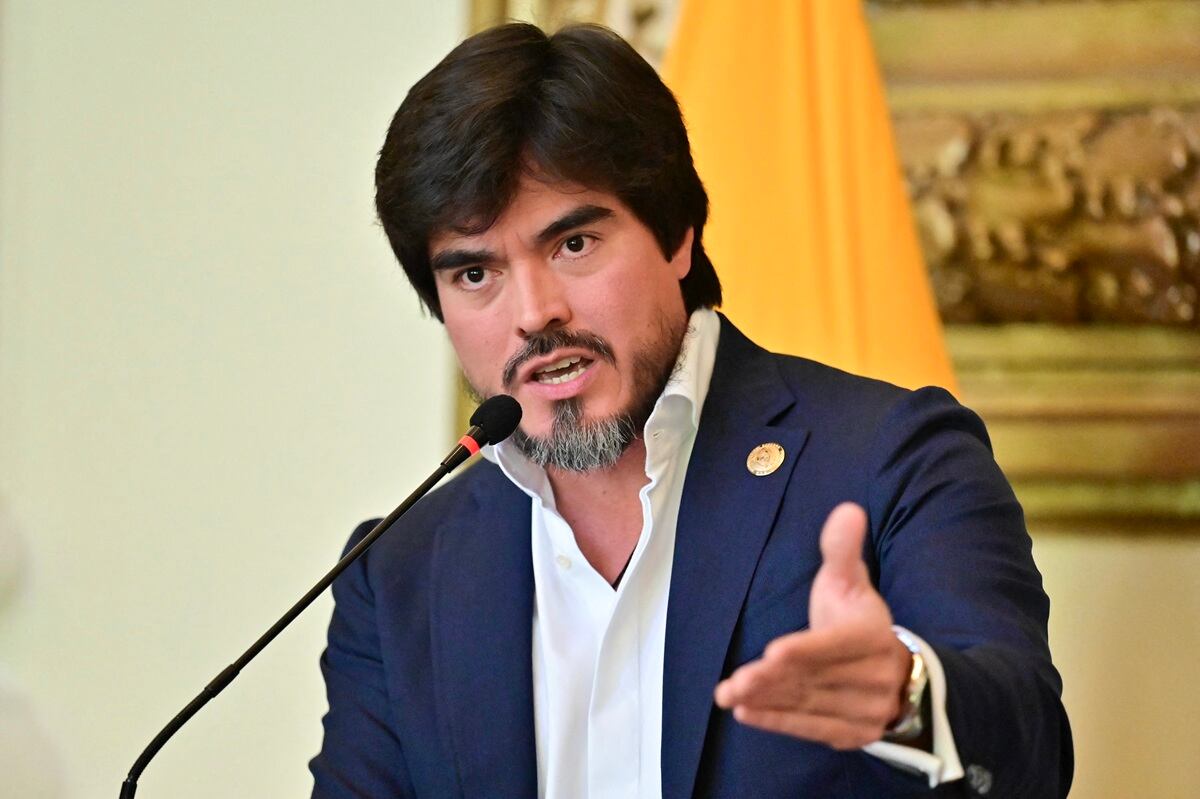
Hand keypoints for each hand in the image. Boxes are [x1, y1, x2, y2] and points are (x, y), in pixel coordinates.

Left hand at [713, 502, 912, 748]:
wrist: (892, 670)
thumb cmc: (856, 618)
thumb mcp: (849, 580)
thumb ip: (841, 549)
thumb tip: (847, 509)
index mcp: (873, 636)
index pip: (834, 645)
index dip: (805, 650)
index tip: (773, 653)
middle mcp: (874, 677)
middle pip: (815, 678)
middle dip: (773, 680)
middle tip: (737, 681)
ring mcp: (865, 710)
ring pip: (808, 704)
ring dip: (767, 702)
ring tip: (730, 695)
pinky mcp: (852, 733)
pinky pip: (811, 729)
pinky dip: (777, 722)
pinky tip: (745, 713)